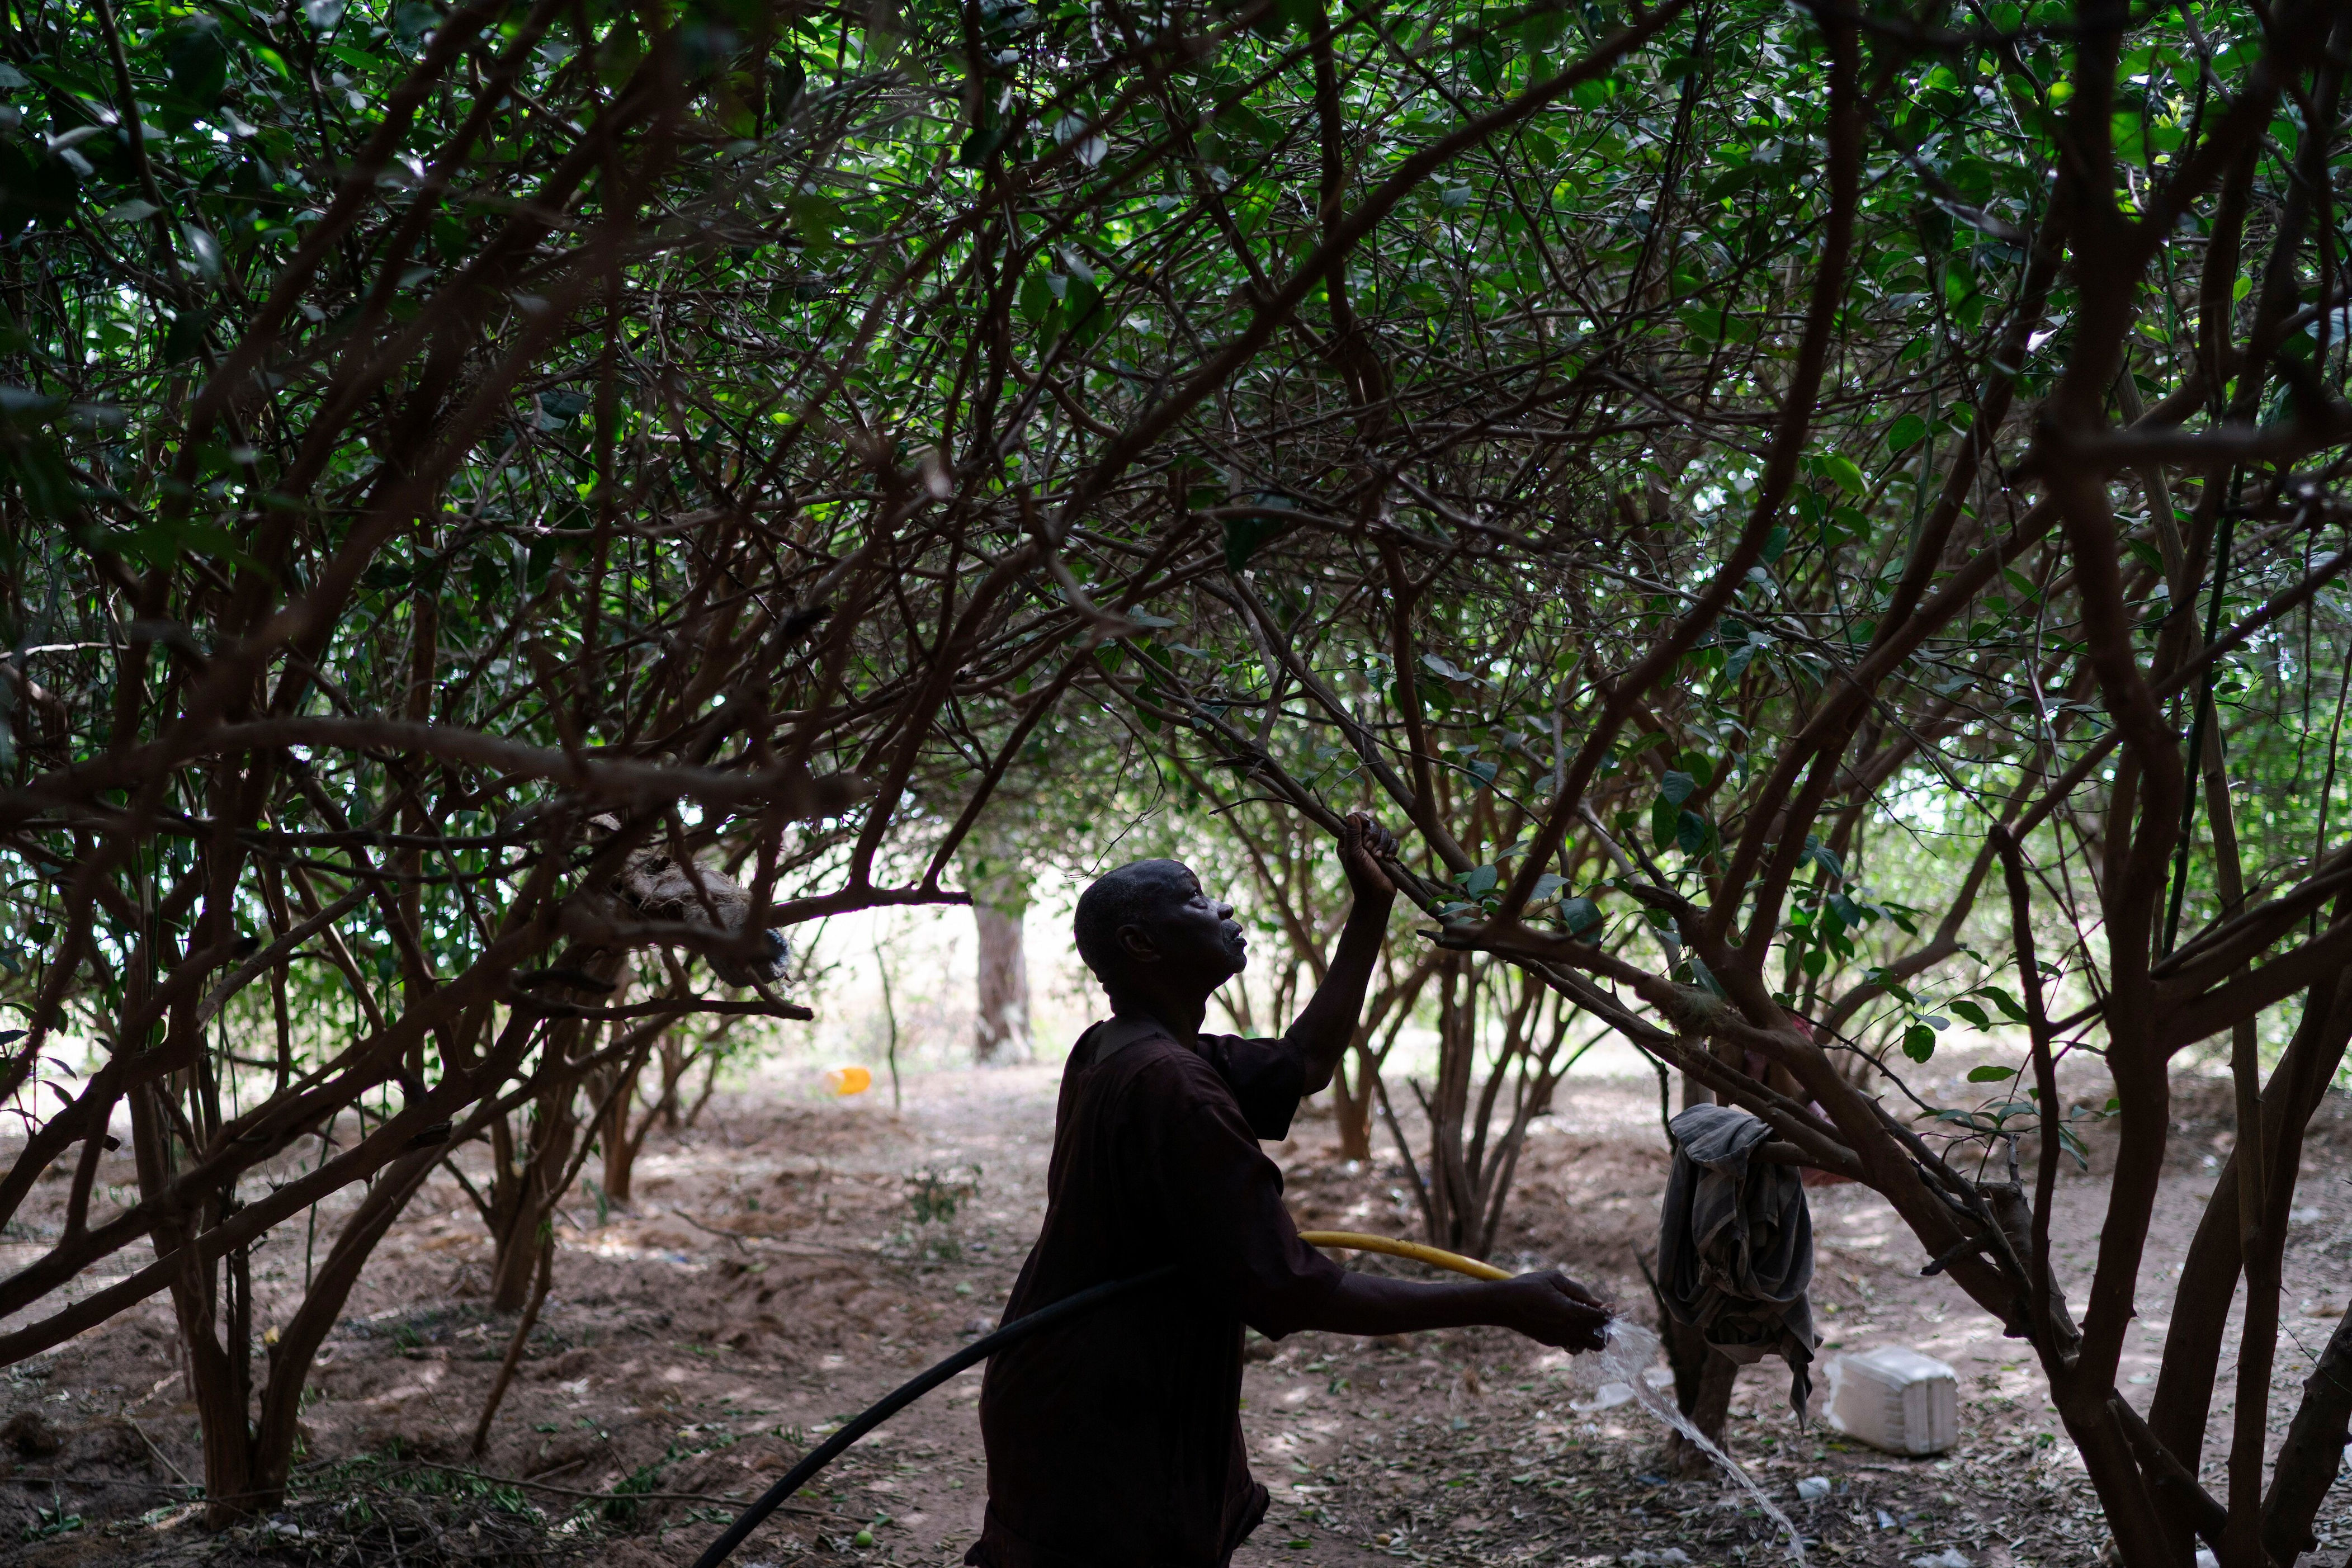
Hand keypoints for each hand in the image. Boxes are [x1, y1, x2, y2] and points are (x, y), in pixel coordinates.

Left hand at [1338, 810, 1398, 901]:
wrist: (1377, 895)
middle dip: (1374, 836)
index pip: (1355, 820)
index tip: (1365, 825)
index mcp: (1348, 841)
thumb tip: (1352, 815)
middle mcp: (1361, 842)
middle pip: (1372, 824)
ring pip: (1385, 832)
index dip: (1361, 820)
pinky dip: (1392, 849)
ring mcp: (1375, 847)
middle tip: (1370, 850)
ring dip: (1383, 845)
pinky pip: (1394, 842)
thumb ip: (1352, 834)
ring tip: (1380, 858)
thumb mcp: (1354, 854)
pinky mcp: (1388, 853)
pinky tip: (1389, 860)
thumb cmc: (1362, 876)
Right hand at [1491, 1270, 1611, 1352]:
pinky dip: (1577, 1336)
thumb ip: (1579, 1291)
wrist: (1502, 1304)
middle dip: (1605, 1329)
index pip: (1601, 1319)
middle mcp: (1567, 1330)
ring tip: (1586, 1320)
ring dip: (1592, 1335)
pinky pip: (1572, 1343)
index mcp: (1571, 1313)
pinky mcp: (1551, 1342)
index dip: (1609, 1312)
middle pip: (1600, 1341)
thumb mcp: (1555, 1279)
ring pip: (1587, 1346)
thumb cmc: (1527, 1286)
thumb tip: (1597, 1303)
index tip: (1609, 1305)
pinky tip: (1569, 1322)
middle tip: (1600, 1316)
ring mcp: (1559, 1339)